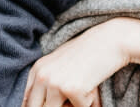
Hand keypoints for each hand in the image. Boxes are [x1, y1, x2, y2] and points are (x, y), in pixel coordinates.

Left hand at [21, 17, 139, 106]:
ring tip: (84, 89)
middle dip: (56, 106)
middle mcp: (43, 76)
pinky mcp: (72, 90)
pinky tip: (94, 85)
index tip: (54, 101)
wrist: (112, 40)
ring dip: (73, 105)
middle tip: (71, 97)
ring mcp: (56, 83)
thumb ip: (48, 80)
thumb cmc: (90, 52)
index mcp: (38, 69)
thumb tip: (35, 103)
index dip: (39, 105)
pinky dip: (89, 102)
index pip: (27, 101)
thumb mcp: (62, 63)